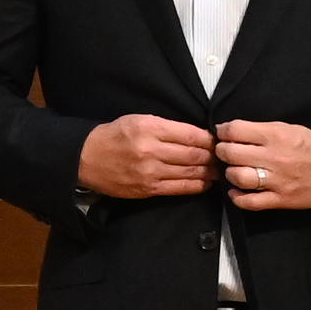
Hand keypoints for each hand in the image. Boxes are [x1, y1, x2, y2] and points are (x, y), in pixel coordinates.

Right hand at [76, 113, 215, 200]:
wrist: (86, 158)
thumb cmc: (114, 136)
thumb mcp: (138, 120)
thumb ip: (166, 127)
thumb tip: (197, 136)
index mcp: (149, 128)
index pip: (190, 135)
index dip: (209, 139)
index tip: (218, 140)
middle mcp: (151, 150)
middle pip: (194, 154)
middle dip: (213, 156)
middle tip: (224, 156)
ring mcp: (150, 172)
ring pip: (191, 172)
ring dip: (208, 171)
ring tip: (218, 169)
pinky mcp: (148, 189)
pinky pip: (180, 188)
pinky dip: (197, 185)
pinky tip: (205, 182)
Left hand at [214, 120, 310, 216]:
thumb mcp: (291, 129)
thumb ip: (264, 130)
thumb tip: (235, 131)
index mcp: (276, 136)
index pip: (236, 130)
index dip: (223, 130)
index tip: (223, 133)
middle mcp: (274, 158)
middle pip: (231, 154)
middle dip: (222, 151)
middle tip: (224, 151)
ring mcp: (277, 181)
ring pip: (238, 177)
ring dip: (229, 173)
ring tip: (233, 169)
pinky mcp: (281, 199)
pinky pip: (250, 202)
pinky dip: (237, 198)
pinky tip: (236, 192)